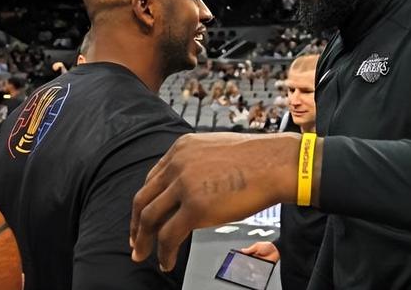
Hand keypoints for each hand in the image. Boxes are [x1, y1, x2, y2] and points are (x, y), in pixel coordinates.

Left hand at [130, 132, 300, 271]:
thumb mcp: (216, 151)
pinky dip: (164, 252)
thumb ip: (198, 166)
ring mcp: (185, 185)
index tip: (142, 217)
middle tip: (135, 241)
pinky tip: (167, 261)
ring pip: (149, 218)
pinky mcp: (196, 207)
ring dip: (143, 241)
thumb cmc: (258, 160)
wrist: (276, 163)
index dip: (144, 202)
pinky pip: (169, 236)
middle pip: (143, 198)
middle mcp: (178, 164)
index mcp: (181, 149)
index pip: (152, 179)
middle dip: (135, 224)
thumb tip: (192, 189)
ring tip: (144, 256)